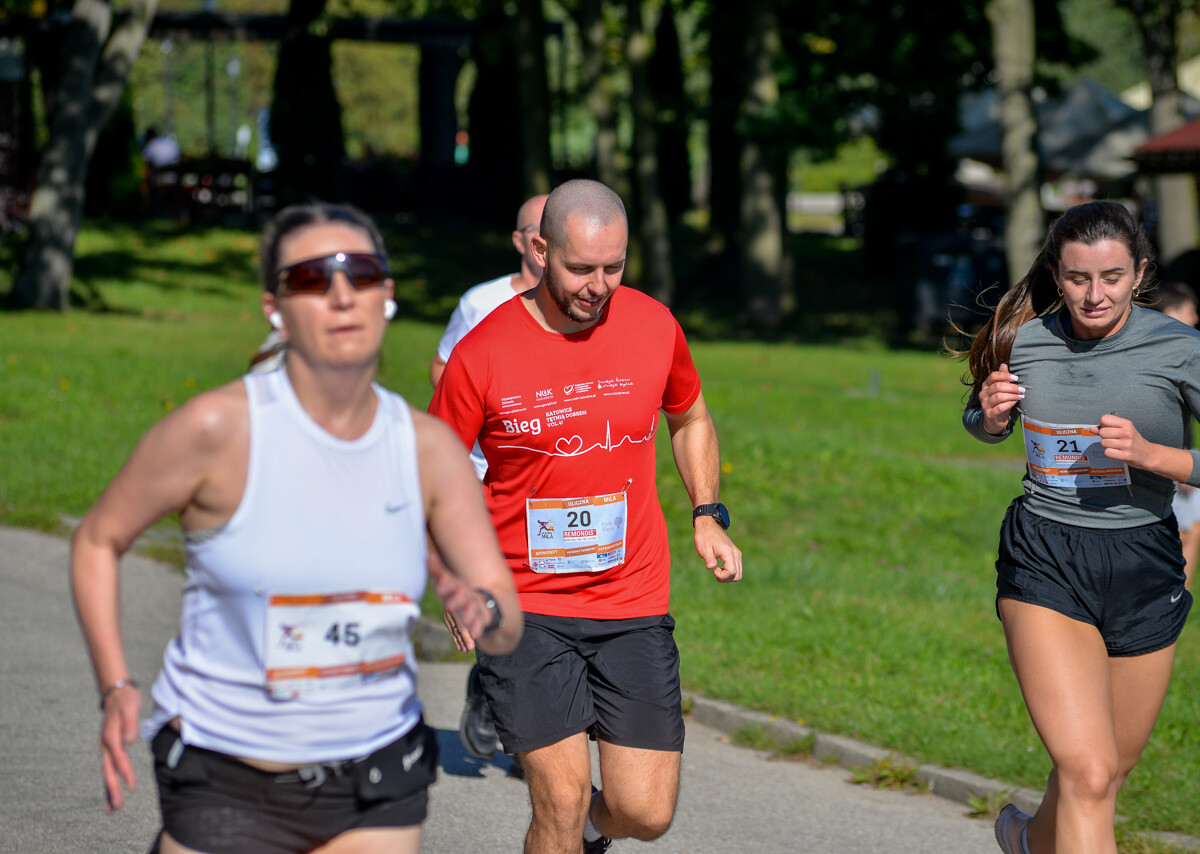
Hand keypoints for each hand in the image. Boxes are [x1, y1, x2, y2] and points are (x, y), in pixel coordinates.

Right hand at [99, 684, 140, 811]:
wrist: (117, 693)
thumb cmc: (126, 700)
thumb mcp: (130, 707)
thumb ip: (130, 723)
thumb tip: (129, 740)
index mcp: (111, 737)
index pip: (119, 759)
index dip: (125, 773)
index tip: (132, 786)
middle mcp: (106, 745)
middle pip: (108, 771)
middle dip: (113, 789)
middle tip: (117, 807)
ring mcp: (106, 747)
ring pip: (107, 772)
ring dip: (109, 790)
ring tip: (112, 808)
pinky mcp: (110, 747)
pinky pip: (109, 767)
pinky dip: (110, 780)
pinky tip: (112, 791)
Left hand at [428, 553, 488, 647]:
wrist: (479, 603)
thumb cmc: (455, 593)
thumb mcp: (446, 583)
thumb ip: (437, 571)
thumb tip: (429, 556)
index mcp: (459, 585)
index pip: (454, 583)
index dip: (447, 586)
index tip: (439, 589)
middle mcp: (468, 594)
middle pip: (464, 596)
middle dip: (458, 600)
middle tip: (449, 607)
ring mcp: (475, 606)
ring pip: (473, 609)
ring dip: (469, 614)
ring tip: (465, 621)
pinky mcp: (480, 619)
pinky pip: (480, 624)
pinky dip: (477, 629)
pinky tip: (474, 635)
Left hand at [694, 517, 741, 582]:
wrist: (708, 525)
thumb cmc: (704, 536)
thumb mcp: (704, 548)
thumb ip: (709, 558)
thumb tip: (711, 568)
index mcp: (728, 552)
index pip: (732, 572)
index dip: (722, 576)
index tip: (713, 571)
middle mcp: (736, 554)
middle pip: (737, 575)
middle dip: (726, 578)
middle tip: (715, 572)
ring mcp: (737, 554)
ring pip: (738, 573)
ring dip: (728, 576)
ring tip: (717, 570)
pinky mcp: (735, 554)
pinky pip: (737, 568)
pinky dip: (730, 572)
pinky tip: (720, 568)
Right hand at [978, 363, 1023, 434]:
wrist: (995, 420)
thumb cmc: (1000, 402)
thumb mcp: (1002, 389)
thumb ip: (1002, 378)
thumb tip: (1003, 364)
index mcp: (986, 385)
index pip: (993, 376)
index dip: (1005, 375)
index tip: (1016, 378)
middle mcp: (983, 394)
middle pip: (997, 386)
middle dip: (1012, 387)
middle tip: (1022, 389)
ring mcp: (985, 404)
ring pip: (999, 397)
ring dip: (1012, 396)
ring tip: (1021, 396)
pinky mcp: (989, 414)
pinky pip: (999, 408)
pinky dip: (1009, 404)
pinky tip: (1015, 403)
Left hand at [1096, 413, 1150, 466]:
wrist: (1148, 454)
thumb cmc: (1134, 441)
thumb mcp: (1124, 429)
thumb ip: (1107, 427)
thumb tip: (1092, 428)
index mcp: (1126, 424)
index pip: (1104, 419)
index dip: (1104, 425)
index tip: (1110, 429)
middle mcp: (1127, 433)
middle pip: (1102, 432)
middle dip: (1105, 437)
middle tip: (1115, 439)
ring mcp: (1126, 444)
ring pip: (1103, 442)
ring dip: (1108, 445)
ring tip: (1117, 446)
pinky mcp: (1125, 455)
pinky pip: (1107, 452)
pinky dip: (1110, 453)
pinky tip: (1118, 452)